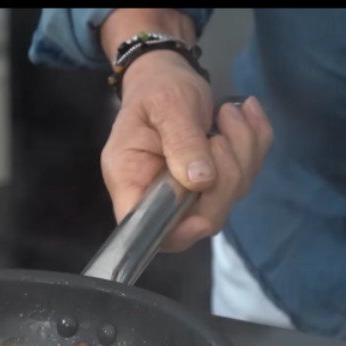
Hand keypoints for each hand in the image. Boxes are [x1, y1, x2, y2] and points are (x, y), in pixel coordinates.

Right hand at [100, 50, 273, 251]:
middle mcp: (156, 194)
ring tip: (229, 113)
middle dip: (226, 178)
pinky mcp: (215, 180)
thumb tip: (201, 181)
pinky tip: (246, 114)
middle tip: (222, 133)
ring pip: (228, 197)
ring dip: (243, 152)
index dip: (176, 231)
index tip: (202, 208)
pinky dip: (256, 143)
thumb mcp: (167, 104)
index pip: (145, 228)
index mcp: (130, 180)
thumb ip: (182, 141)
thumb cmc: (157, 87)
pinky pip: (247, 175)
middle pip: (199, 218)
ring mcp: (189, 191)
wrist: (167, 73)